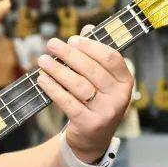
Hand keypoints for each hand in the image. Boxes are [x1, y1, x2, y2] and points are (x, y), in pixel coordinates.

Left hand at [35, 25, 133, 162]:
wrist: (92, 139)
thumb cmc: (95, 101)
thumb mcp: (101, 80)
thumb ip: (95, 54)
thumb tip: (88, 28)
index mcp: (125, 82)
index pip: (112, 58)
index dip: (92, 46)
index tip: (73, 39)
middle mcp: (119, 98)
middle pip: (92, 70)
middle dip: (69, 55)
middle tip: (52, 44)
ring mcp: (105, 112)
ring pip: (79, 85)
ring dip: (58, 70)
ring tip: (42, 60)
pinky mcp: (89, 124)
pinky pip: (68, 102)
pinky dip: (53, 89)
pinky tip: (42, 79)